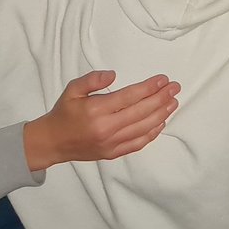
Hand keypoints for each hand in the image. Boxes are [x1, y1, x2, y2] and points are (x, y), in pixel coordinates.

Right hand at [27, 70, 180, 168]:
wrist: (53, 142)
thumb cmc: (64, 113)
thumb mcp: (72, 90)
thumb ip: (92, 79)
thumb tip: (113, 75)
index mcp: (96, 110)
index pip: (129, 97)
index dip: (149, 88)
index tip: (163, 80)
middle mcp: (106, 128)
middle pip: (141, 112)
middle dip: (161, 98)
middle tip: (175, 88)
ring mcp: (111, 143)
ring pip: (143, 128)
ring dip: (162, 114)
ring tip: (173, 102)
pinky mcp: (113, 153)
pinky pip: (138, 143)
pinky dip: (152, 133)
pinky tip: (161, 121)